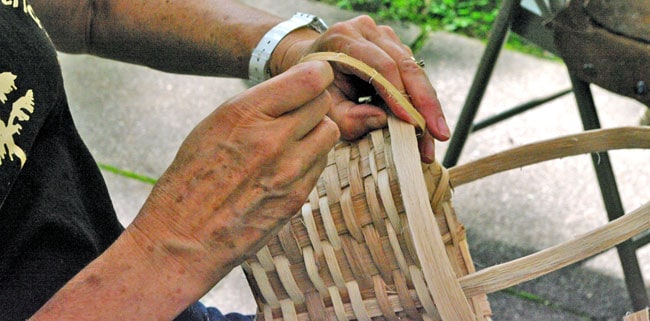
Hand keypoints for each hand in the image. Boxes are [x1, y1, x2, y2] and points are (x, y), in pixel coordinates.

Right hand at [131, 60, 338, 283]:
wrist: (184, 237)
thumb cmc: (192, 178)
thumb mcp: (214, 125)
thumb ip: (258, 105)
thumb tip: (296, 88)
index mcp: (246, 114)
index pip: (312, 79)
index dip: (315, 76)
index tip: (308, 81)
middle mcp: (272, 140)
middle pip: (324, 104)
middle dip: (312, 105)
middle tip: (294, 114)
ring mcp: (289, 172)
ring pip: (329, 133)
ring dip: (316, 132)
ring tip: (292, 141)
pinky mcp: (297, 197)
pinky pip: (320, 164)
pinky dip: (310, 160)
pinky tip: (286, 167)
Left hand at [272, 15, 449, 162]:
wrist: (309, 65)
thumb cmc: (315, 90)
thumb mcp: (325, 109)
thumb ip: (348, 118)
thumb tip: (383, 121)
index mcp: (343, 40)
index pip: (380, 66)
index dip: (399, 95)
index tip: (412, 124)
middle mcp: (367, 31)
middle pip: (405, 65)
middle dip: (425, 103)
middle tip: (439, 134)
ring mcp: (383, 36)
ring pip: (414, 70)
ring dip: (427, 106)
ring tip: (435, 138)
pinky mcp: (394, 46)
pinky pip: (413, 73)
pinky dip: (421, 101)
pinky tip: (428, 126)